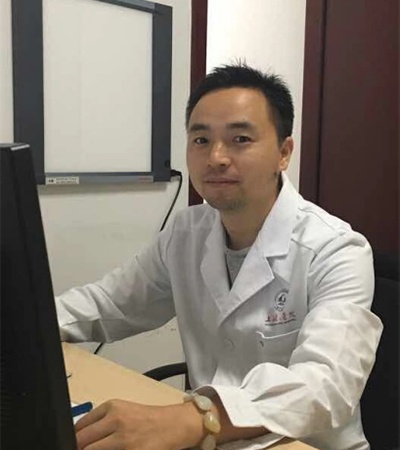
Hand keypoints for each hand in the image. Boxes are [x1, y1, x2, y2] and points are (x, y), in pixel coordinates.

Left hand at [75, 399, 203, 449]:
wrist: (173, 424)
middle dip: (79, 448)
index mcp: (111, 407)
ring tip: (105, 449)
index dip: (74, 440)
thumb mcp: (123, 411)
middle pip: (82, 442)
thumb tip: (78, 439)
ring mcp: (124, 439)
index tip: (76, 444)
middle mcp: (116, 420)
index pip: (79, 427)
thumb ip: (101, 421)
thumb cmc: (147, 419)